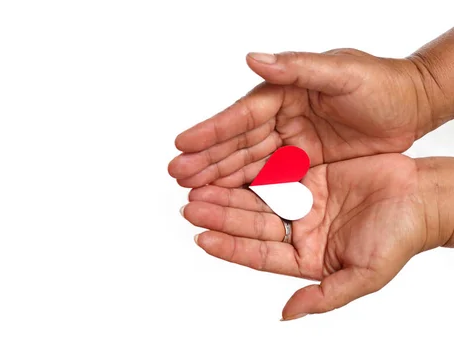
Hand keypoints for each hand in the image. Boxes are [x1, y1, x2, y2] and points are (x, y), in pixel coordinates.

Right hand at [168, 49, 430, 187]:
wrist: (413, 104)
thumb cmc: (381, 83)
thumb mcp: (342, 73)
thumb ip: (297, 68)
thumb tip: (255, 59)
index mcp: (283, 94)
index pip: (241, 116)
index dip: (211, 130)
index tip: (182, 143)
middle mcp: (281, 120)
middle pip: (237, 144)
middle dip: (206, 159)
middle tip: (177, 174)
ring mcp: (290, 144)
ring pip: (248, 164)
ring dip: (219, 177)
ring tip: (191, 191)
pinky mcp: (304, 165)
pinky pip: (270, 181)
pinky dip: (247, 190)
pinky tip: (226, 199)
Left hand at [181, 154, 427, 318]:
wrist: (425, 196)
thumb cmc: (401, 238)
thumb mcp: (363, 276)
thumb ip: (324, 297)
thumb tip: (286, 315)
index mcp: (306, 256)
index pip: (258, 254)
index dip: (229, 247)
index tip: (201, 238)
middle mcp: (299, 229)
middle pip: (250, 223)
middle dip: (219, 215)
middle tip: (190, 206)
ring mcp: (302, 200)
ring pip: (256, 196)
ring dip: (227, 192)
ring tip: (198, 186)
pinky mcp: (308, 173)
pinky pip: (273, 170)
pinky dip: (251, 169)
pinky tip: (228, 164)